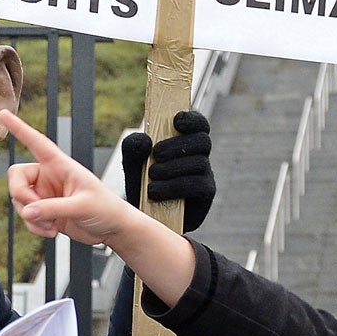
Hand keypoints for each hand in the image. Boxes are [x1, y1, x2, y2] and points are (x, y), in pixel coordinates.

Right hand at [5, 109, 197, 306]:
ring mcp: (45, 194)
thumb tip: (28, 212)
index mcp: (60, 165)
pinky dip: (34, 227)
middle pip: (16, 176)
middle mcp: (48, 176)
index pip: (37, 142)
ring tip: (52, 225)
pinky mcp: (44, 212)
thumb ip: (54, 208)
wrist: (112, 229)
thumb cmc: (106, 208)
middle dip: (20, 194)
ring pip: (19, 200)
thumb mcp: (82, 206)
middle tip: (34, 210)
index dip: (19, 128)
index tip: (3, 114)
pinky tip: (52, 230)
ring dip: (31, 216)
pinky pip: (27, 217)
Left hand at [144, 110, 214, 230]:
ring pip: (199, 163)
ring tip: (151, 175)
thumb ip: (133, 147)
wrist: (145, 216)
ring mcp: (205, 175)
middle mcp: (198, 156)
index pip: (198, 124)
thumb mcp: (131, 163)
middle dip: (178, 146)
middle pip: (203, 141)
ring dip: (172, 168)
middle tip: (156, 154)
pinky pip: (198, 185)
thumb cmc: (142, 184)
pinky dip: (174, 186)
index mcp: (185, 142)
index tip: (176, 120)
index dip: (192, 119)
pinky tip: (154, 192)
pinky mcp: (205, 195)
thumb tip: (146, 140)